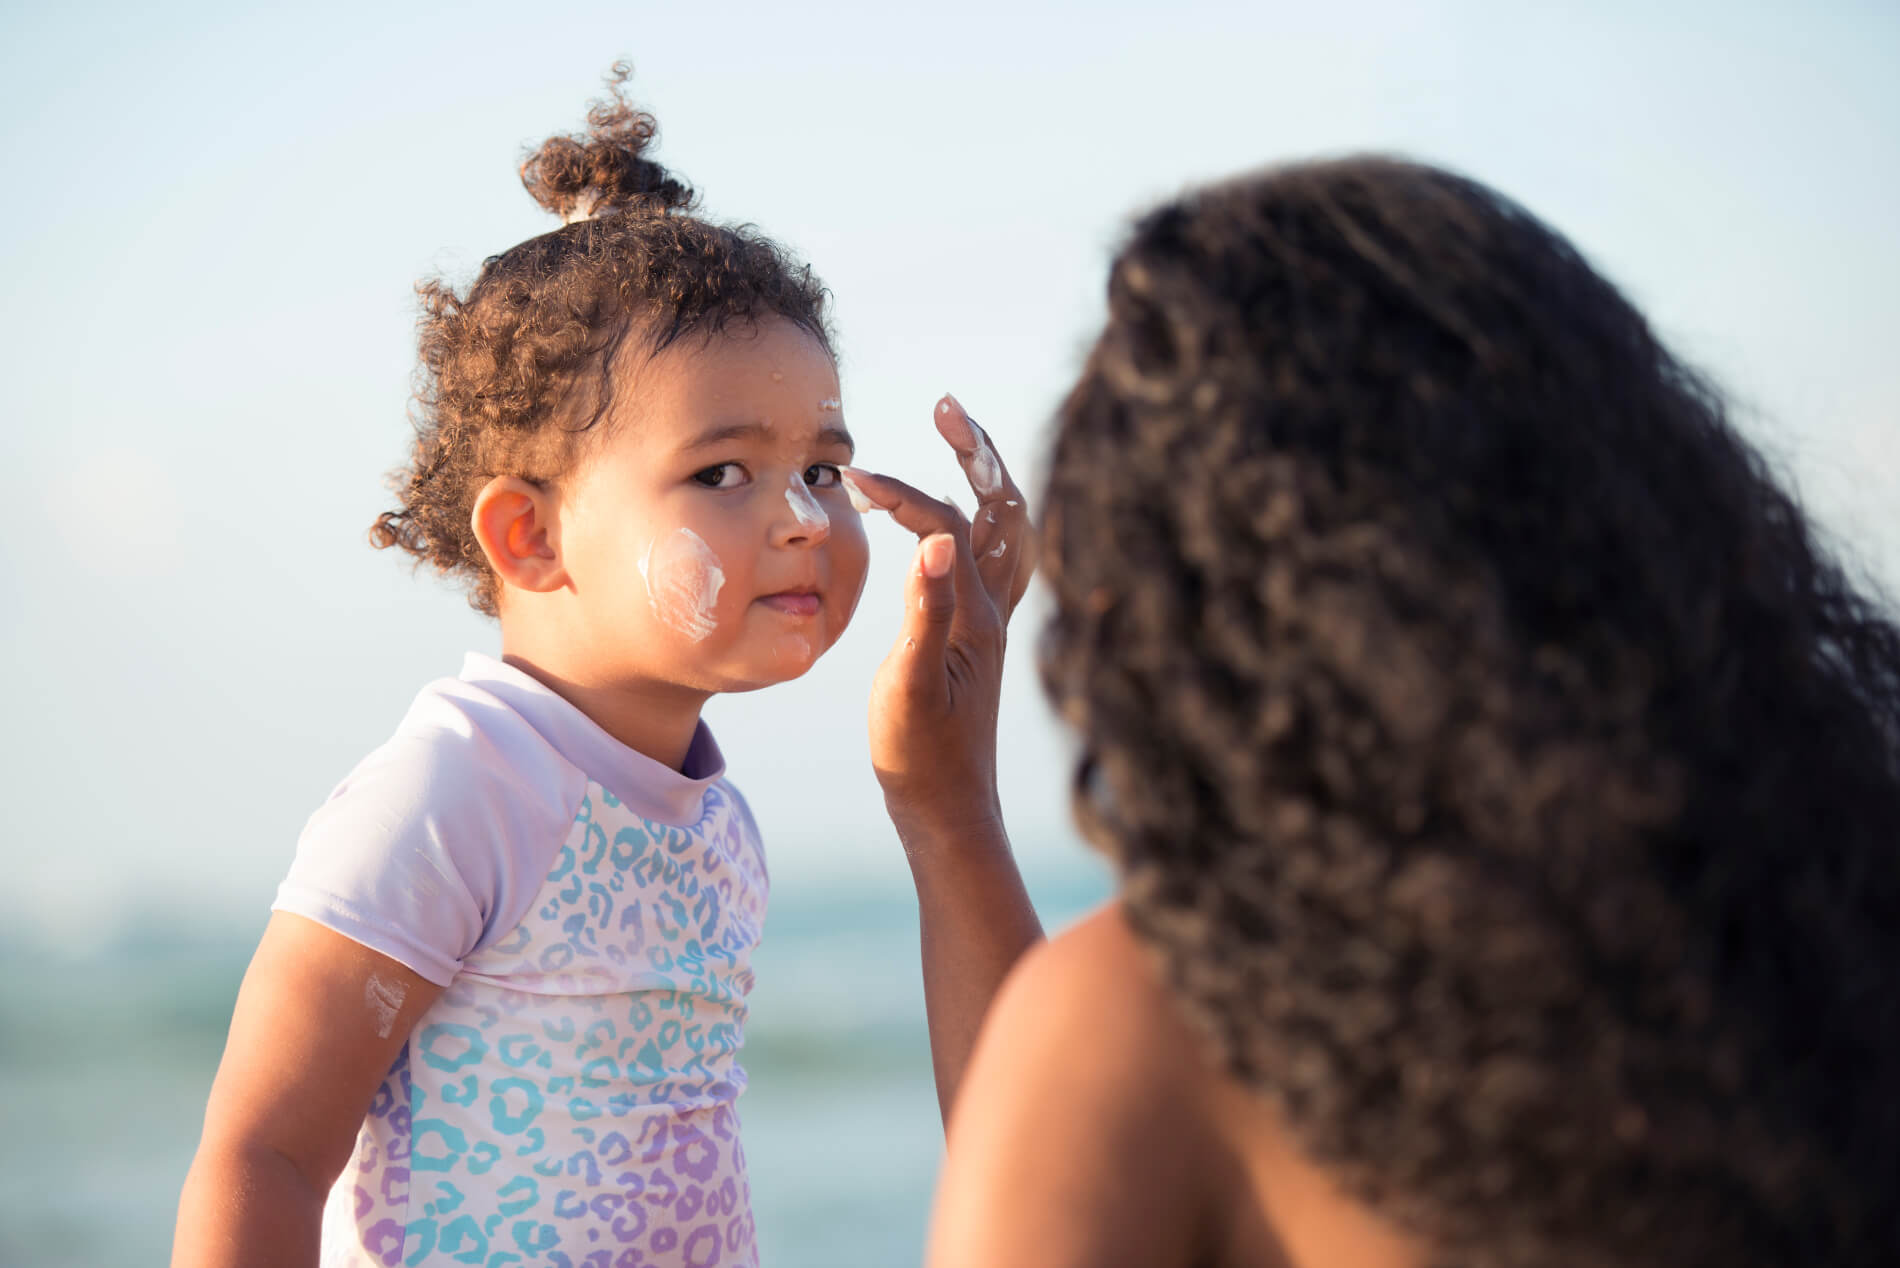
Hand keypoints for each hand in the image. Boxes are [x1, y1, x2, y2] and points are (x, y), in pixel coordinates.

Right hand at [848, 393, 1036, 849]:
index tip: (856, 478)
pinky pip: (994, 559)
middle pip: (1005, 508)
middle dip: (979, 452)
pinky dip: (979, 520)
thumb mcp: (910, 686)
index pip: (948, 526)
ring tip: (957, 439)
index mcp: (977, 616)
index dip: (905, 494)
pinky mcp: (978, 638)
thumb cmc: (919, 756)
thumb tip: (938, 539)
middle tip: (947, 406)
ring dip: (986, 478)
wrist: (947, 810)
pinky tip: (949, 520)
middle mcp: (995, 611)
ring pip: (1008, 530)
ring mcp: (991, 624)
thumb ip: (924, 612)